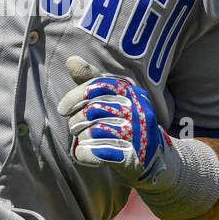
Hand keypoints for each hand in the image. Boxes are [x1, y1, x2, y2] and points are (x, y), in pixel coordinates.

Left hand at [57, 55, 179, 189]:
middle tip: (75, 127)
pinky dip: (84, 153)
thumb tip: (71, 59)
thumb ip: (92, 81)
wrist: (156, 160)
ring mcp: (138, 136)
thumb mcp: (113, 100)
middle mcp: (138, 112)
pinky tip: (83, 153)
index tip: (62, 109)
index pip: (98, 87)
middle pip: (93, 110)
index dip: (75, 97)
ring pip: (94, 131)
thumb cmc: (126, 125)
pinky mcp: (133, 158)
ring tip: (83, 140)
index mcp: (132, 93)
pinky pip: (97, 152)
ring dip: (81, 137)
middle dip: (76, 120)